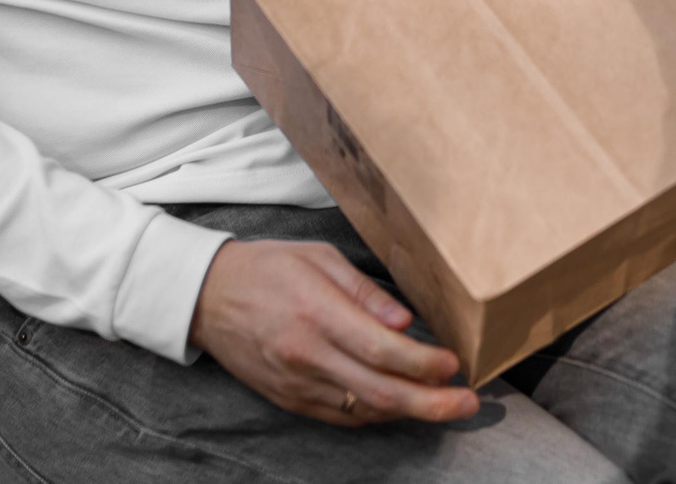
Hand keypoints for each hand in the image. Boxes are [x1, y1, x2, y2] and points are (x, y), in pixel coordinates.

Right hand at [188, 238, 478, 425]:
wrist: (206, 298)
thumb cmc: (268, 268)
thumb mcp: (318, 259)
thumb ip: (364, 292)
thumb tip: (405, 322)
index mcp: (316, 313)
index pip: (380, 349)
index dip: (422, 363)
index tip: (454, 364)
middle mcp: (307, 355)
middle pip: (379, 391)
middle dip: (431, 402)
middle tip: (469, 403)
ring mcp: (298, 384)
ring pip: (364, 410)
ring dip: (410, 412)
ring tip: (447, 405)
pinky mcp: (290, 399)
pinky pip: (342, 416)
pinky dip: (377, 415)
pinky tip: (401, 405)